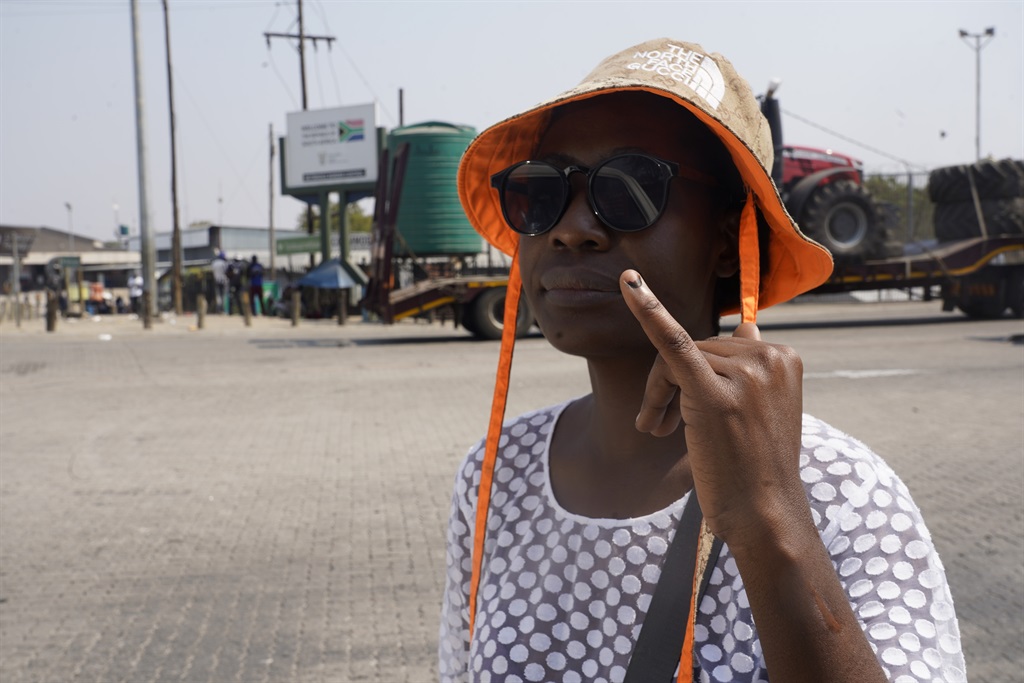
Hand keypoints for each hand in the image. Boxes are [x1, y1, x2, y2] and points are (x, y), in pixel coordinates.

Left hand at [620, 269, 807, 549]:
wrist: (766, 516)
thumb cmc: (758, 467)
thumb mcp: (764, 408)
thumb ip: (751, 363)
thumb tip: (746, 324)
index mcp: (783, 356)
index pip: (717, 345)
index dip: (688, 376)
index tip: (683, 409)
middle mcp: (769, 358)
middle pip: (693, 348)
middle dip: (665, 386)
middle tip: (656, 426)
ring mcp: (744, 375)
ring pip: (672, 361)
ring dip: (655, 397)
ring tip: (657, 429)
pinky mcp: (713, 395)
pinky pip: (673, 344)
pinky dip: (648, 311)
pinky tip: (630, 286)